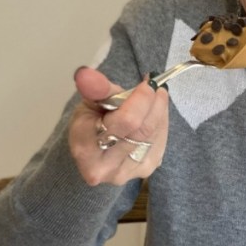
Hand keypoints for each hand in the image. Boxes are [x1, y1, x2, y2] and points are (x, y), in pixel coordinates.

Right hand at [67, 67, 169, 185]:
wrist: (96, 149)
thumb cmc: (91, 122)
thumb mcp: (90, 102)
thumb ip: (94, 89)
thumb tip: (86, 74)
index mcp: (85, 149)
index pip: (125, 122)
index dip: (141, 99)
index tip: (148, 82)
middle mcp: (105, 168)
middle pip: (143, 129)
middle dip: (153, 102)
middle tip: (154, 86)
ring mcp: (127, 172)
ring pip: (155, 134)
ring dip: (159, 110)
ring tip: (154, 96)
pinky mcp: (144, 171)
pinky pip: (161, 141)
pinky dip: (161, 122)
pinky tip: (154, 114)